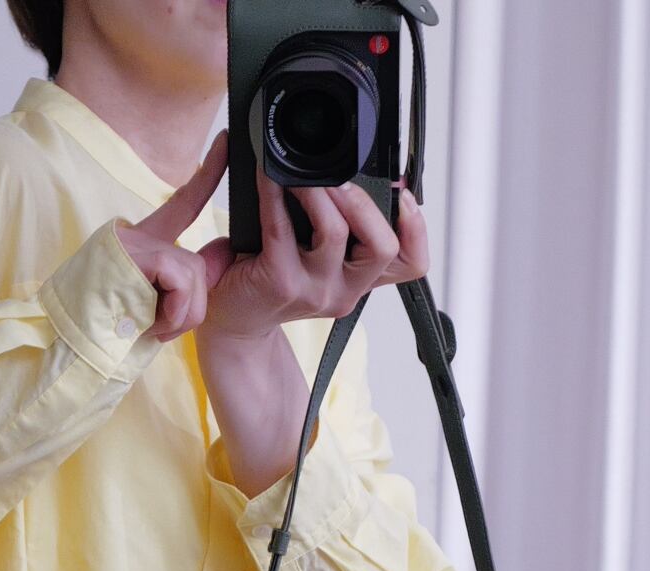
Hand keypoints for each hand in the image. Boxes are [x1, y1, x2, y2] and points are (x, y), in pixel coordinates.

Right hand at [114, 129, 229, 342]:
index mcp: (142, 245)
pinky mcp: (133, 254)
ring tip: (152, 330)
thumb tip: (222, 258)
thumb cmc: (104, 336)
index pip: (182, 204)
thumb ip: (181, 286)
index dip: (206, 175)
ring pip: (192, 273)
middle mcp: (137, 236)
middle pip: (196, 263)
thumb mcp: (150, 310)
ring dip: (181, 314)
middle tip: (163, 330)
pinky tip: (152, 324)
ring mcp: (132, 242)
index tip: (225, 143)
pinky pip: (180, 279)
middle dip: (191, 306)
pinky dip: (174, 311)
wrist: (66, 346)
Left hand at [195, 157, 430, 343]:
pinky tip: (269, 177)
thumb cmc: (273, 278)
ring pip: (337, 232)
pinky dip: (275, 193)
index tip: (404, 194)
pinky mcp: (280, 281)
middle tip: (342, 177)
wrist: (233, 318)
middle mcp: (344, 290)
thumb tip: (359, 171)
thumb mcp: (320, 257)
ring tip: (304, 174)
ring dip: (322, 192)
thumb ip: (346, 228)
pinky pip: (282, 226)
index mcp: (359, 280)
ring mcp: (314, 290)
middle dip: (365, 201)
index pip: (411, 263)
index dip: (416, 228)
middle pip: (383, 246)